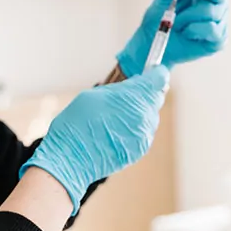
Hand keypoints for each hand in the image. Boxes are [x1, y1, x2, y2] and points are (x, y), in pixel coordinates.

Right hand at [18, 67, 168, 213]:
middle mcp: (145, 115)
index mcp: (135, 96)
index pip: (159, 78)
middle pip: (154, 98)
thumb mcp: (96, 94)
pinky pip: (142, 133)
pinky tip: (113, 132)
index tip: (149, 73)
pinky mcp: (140, 150)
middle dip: (143, 95)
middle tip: (123, 98)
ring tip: (113, 118)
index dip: (154, 74)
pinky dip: (133, 129)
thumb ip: (121, 89)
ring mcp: (144, 135)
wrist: (71, 157)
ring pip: (149, 116)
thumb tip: (135, 86)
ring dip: (138, 113)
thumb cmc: (77, 122)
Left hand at [117, 0, 227, 76]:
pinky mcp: (218, 39)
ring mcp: (219, 21)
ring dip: (187, 15)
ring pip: (210, 10)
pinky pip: (211, 29)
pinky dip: (194, 30)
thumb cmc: (159, 20)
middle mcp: (216, 3)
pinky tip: (186, 33)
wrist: (152, 45)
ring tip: (176, 22)